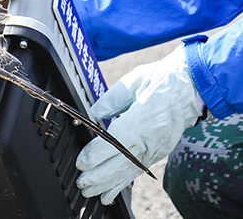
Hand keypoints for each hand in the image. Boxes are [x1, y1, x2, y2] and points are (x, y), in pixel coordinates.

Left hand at [75, 46, 202, 204]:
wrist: (193, 86)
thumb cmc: (161, 79)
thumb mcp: (134, 82)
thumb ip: (110, 101)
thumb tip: (91, 115)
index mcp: (145, 118)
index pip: (116, 142)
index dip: (97, 154)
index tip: (82, 161)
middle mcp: (152, 138)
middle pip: (122, 163)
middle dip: (99, 175)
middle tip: (80, 182)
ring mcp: (157, 148)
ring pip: (129, 172)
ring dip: (107, 184)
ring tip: (89, 191)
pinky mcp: (159, 153)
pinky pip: (137, 172)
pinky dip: (122, 185)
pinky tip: (109, 194)